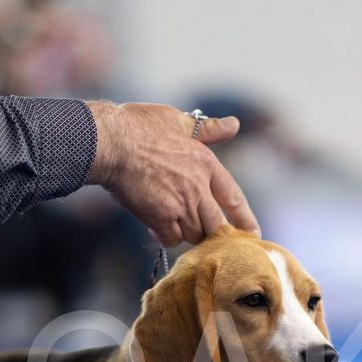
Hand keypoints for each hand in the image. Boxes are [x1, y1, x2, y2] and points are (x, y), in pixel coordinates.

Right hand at [85, 101, 260, 246]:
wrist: (109, 143)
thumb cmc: (138, 127)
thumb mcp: (177, 121)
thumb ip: (207, 130)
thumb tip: (233, 124)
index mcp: (206, 163)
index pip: (234, 197)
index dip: (245, 219)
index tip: (253, 234)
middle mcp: (198, 187)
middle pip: (217, 225)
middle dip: (212, 232)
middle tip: (205, 237)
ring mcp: (180, 205)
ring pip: (195, 235)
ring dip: (187, 233)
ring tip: (174, 223)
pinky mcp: (160, 219)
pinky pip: (172, 240)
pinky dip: (166, 237)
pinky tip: (156, 227)